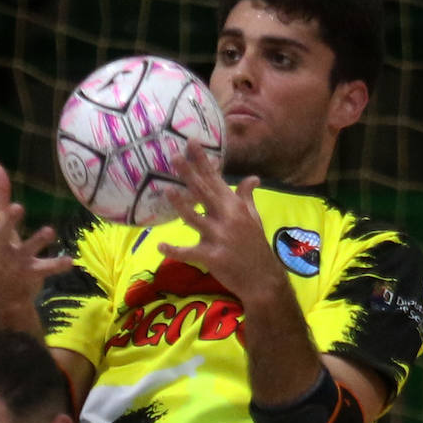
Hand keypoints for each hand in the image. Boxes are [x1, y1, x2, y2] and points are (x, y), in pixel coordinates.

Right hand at [0, 162, 72, 321]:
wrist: (5, 292)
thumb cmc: (2, 249)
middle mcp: (0, 247)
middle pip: (1, 233)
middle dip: (9, 221)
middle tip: (17, 207)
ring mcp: (15, 261)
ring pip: (26, 250)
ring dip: (37, 241)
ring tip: (50, 231)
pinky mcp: (30, 274)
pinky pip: (45, 269)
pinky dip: (57, 265)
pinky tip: (70, 260)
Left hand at [157, 141, 272, 301]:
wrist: (262, 279)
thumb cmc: (256, 247)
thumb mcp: (254, 219)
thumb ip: (247, 197)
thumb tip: (252, 178)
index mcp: (235, 207)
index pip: (216, 179)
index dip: (203, 161)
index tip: (191, 142)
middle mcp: (227, 218)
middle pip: (204, 193)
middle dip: (189, 174)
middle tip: (174, 156)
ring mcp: (219, 238)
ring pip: (195, 219)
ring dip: (181, 204)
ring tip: (167, 190)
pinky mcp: (212, 257)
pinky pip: (189, 252)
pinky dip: (174, 250)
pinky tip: (160, 245)